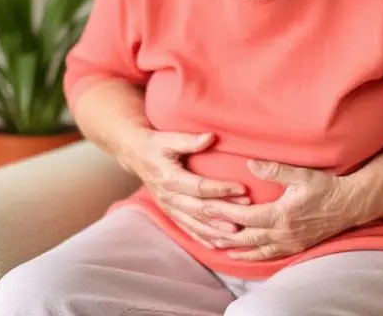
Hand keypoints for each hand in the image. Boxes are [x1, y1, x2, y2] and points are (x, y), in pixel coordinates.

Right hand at [120, 129, 248, 247]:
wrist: (136, 155)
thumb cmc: (155, 144)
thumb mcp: (169, 139)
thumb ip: (189, 140)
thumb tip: (211, 137)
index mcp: (169, 178)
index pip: (199, 187)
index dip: (221, 189)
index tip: (241, 188)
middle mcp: (169, 197)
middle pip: (200, 209)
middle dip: (224, 211)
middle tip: (246, 211)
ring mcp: (169, 207)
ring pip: (194, 224)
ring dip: (215, 230)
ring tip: (236, 233)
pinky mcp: (170, 212)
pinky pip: (187, 229)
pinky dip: (202, 238)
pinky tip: (217, 245)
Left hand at [200, 160, 356, 260]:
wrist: (351, 204)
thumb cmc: (327, 187)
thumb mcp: (301, 174)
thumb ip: (274, 170)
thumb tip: (250, 164)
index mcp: (283, 215)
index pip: (246, 217)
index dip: (226, 213)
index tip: (208, 207)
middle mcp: (284, 233)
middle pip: (247, 238)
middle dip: (224, 234)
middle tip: (203, 230)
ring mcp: (291, 243)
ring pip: (257, 251)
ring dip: (236, 250)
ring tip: (217, 247)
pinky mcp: (297, 247)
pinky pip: (271, 256)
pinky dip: (254, 256)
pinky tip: (245, 255)